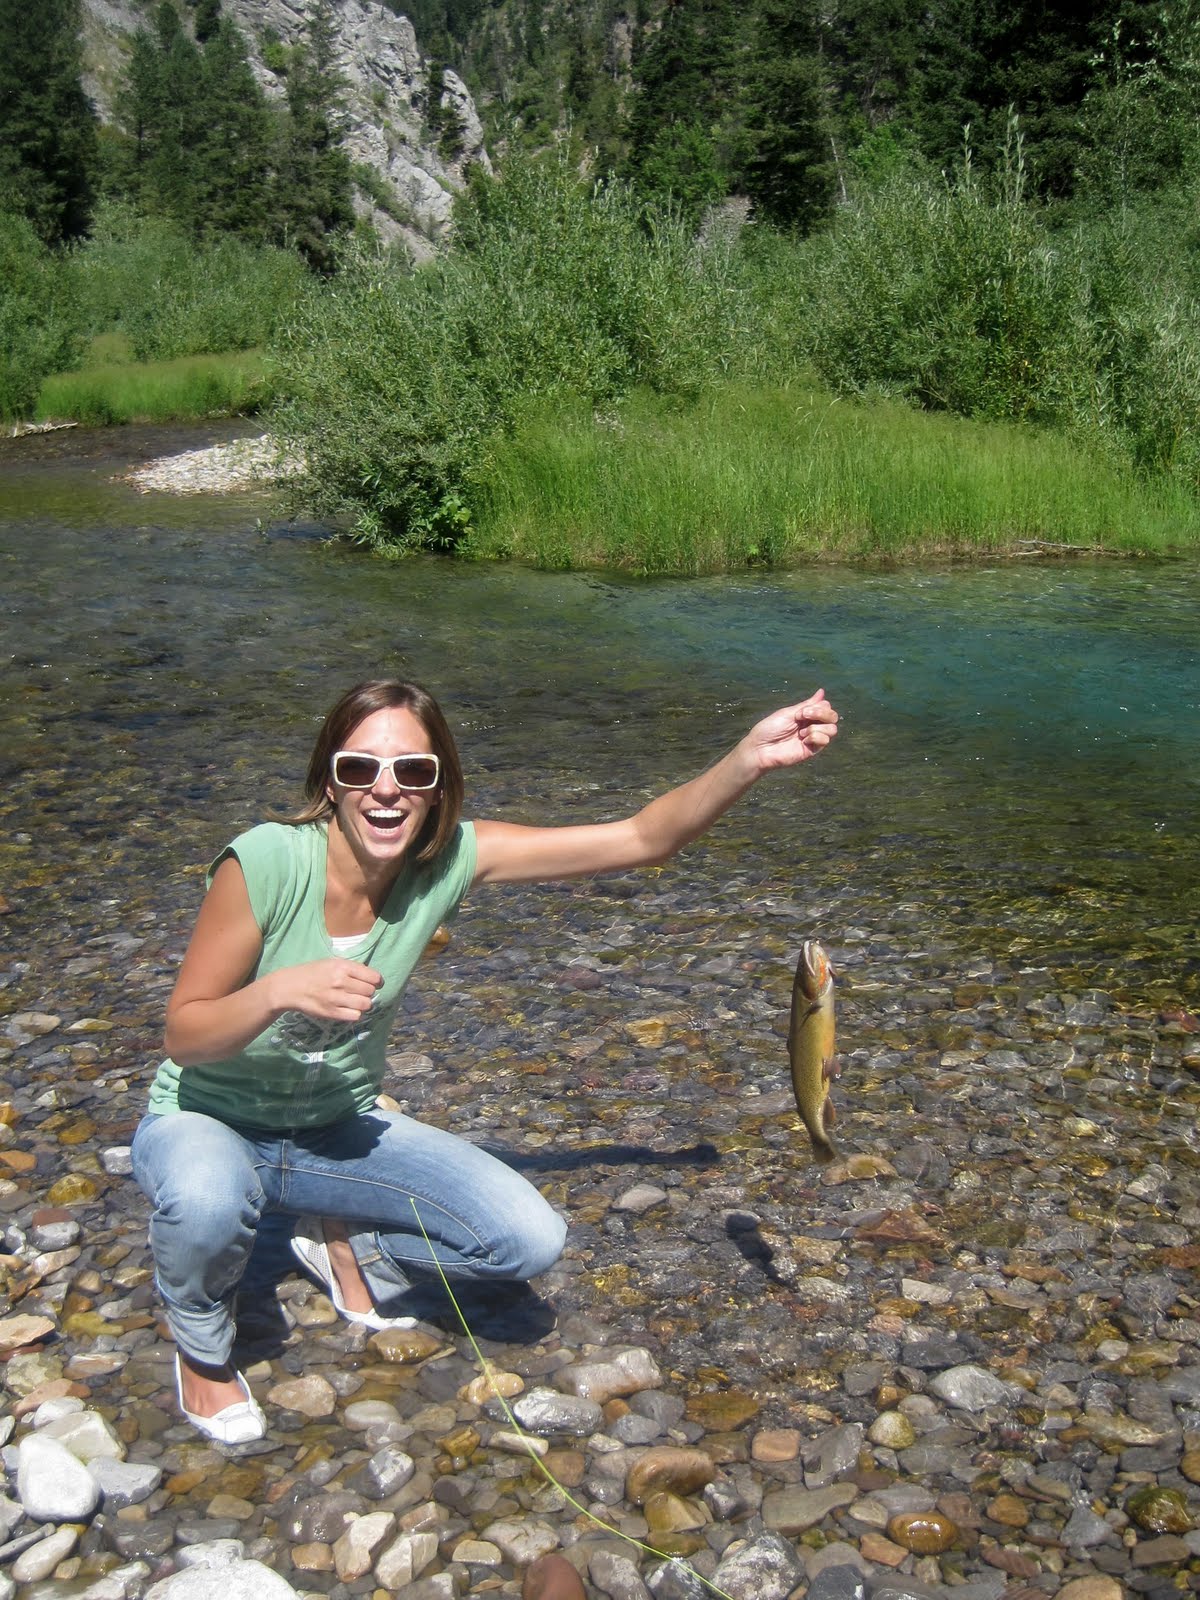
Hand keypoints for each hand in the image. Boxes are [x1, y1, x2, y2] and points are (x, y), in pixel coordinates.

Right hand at [268, 959, 382, 1023]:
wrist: (290, 987)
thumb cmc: (313, 972)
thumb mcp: (332, 962)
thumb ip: (351, 968)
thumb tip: (372, 978)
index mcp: (342, 966)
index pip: (373, 977)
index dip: (378, 981)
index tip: (376, 983)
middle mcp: (340, 981)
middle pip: (370, 991)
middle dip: (369, 992)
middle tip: (361, 992)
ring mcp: (336, 998)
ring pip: (365, 1004)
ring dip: (364, 1004)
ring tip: (356, 1001)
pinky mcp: (331, 1013)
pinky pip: (355, 1016)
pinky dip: (355, 1013)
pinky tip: (349, 1009)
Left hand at [745, 690, 839, 773]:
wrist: (760, 748)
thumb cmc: (769, 729)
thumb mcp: (789, 712)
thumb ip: (807, 704)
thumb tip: (822, 691)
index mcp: (806, 715)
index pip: (826, 706)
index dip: (818, 707)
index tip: (800, 712)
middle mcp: (811, 725)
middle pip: (833, 717)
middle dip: (821, 714)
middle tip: (802, 717)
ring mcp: (813, 738)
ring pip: (832, 729)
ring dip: (815, 727)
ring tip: (801, 733)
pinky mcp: (812, 750)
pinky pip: (825, 740)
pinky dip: (814, 738)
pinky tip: (802, 741)